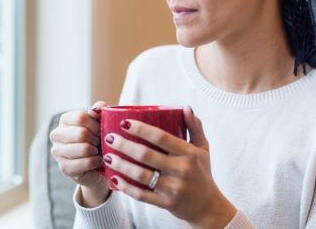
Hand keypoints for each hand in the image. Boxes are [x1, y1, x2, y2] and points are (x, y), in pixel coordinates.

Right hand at [49, 101, 109, 204]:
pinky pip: (85, 163)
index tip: (101, 129)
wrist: (96, 163)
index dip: (96, 124)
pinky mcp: (64, 167)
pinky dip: (95, 162)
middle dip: (97, 138)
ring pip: (84, 149)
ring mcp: (58, 152)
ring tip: (98, 151)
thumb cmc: (97, 138)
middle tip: (100, 142)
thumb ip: (99, 110)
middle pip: (82, 133)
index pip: (81, 117)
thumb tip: (95, 110)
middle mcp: (57, 134)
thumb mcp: (100, 121)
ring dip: (96, 151)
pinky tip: (97, 161)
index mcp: (65, 119)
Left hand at [102, 106, 236, 227]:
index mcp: (189, 154)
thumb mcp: (203, 148)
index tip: (124, 122)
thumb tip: (186, 108)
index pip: (161, 138)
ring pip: (140, 175)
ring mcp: (172, 188)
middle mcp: (181, 170)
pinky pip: (141, 195)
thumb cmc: (202, 173)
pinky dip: (125, 187)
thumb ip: (194, 127)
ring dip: (120, 165)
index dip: (141, 129)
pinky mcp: (165, 203)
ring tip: (107, 155)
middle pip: (146, 155)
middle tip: (109, 137)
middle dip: (124, 145)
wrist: (208, 207)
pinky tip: (114, 178)